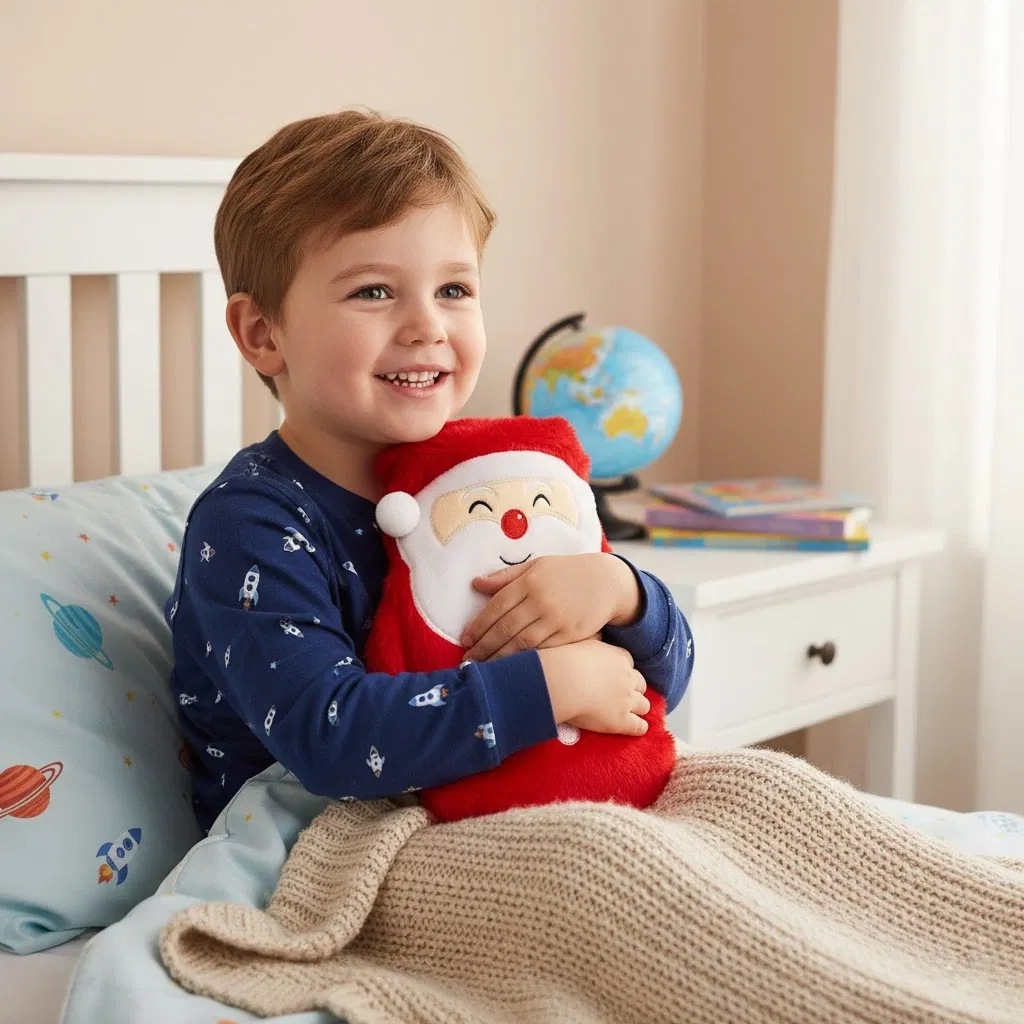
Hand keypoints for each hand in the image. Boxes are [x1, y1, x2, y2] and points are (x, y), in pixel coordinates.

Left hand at [461, 553, 641, 660]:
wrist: (607, 581)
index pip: (496, 606)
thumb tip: (475, 583)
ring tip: (484, 668)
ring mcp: (557, 619)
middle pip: (505, 628)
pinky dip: (526, 660)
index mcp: (529, 581)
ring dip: (500, 658)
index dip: (478, 626)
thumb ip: (505, 576)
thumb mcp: (536, 565)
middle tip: (467, 662)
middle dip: (483, 647)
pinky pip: (543, 650)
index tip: (464, 640)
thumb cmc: (566, 572)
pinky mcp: (571, 635)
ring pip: (522, 643)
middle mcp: (541, 600)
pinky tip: (513, 668)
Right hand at [538, 638, 649, 735]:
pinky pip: (639, 726)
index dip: (622, 670)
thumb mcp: (583, 642)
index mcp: (618, 657)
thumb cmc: (566, 661)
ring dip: (639, 707)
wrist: (565, 681)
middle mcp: (627, 678)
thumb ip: (594, 641)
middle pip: (640, 683)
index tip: (615, 674)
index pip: (628, 663)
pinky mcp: (621, 720)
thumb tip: (598, 636)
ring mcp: (626, 700)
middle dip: (634, 688)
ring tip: (633, 712)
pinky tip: (638, 728)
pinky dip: (639, 727)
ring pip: (643, 704)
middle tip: (624, 694)